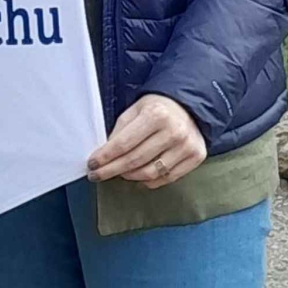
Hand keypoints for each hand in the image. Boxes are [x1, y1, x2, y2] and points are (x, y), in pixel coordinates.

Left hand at [87, 95, 206, 188]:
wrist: (190, 107)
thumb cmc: (158, 108)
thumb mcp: (135, 110)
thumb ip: (120, 131)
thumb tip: (104, 155)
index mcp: (156, 115)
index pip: (123, 143)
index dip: (105, 157)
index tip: (92, 165)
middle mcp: (174, 131)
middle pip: (134, 161)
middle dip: (111, 170)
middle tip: (98, 175)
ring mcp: (186, 146)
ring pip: (149, 173)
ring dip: (128, 176)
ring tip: (119, 172)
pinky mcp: (195, 157)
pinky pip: (166, 178)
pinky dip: (148, 181)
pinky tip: (138, 176)